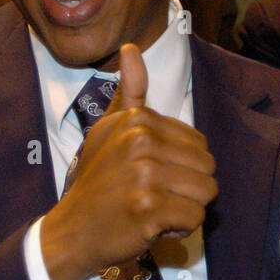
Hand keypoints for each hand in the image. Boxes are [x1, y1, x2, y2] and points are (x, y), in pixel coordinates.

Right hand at [40, 43, 217, 279]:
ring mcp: (145, 175)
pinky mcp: (149, 209)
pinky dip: (179, 229)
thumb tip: (131, 48)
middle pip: (208, 168)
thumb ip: (129, 93)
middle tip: (154, 195)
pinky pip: (195, 218)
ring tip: (155, 209)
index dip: (182, 166)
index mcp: (138, 121)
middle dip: (188, 188)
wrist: (72, 230)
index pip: (199, 143)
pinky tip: (153, 226)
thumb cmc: (98, 181)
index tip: (151, 175)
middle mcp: (141, 142)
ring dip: (186, 208)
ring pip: (206, 192)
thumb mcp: (108, 130)